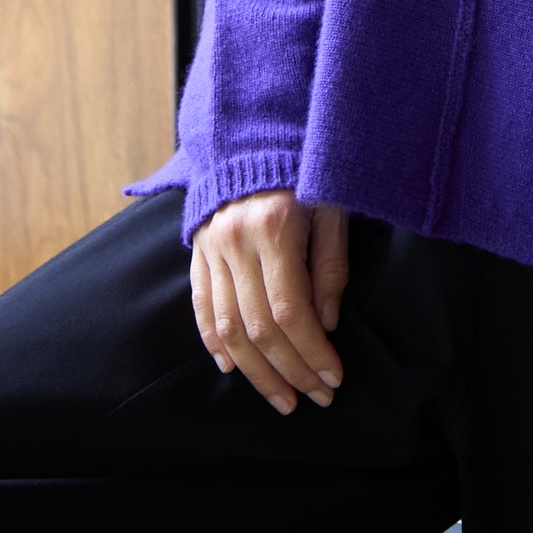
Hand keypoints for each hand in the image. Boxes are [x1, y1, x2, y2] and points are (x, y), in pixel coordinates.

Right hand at [190, 188, 349, 415]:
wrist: (255, 135)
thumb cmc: (306, 170)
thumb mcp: (332, 206)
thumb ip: (329, 265)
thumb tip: (325, 324)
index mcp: (275, 226)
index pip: (290, 310)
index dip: (312, 351)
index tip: (334, 377)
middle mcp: (236, 241)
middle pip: (258, 328)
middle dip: (290, 370)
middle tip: (316, 397)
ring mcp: (211, 248)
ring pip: (228, 327)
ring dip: (256, 371)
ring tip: (282, 398)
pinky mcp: (197, 251)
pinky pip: (201, 307)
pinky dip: (215, 343)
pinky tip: (234, 368)